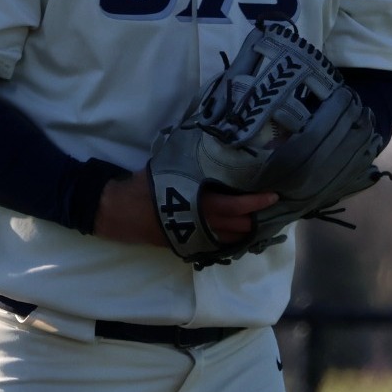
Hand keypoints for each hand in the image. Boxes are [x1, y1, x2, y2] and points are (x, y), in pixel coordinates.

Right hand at [94, 169, 279, 248]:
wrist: (117, 211)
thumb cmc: (143, 186)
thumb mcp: (169, 168)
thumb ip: (192, 164)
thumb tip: (211, 145)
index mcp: (200, 202)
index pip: (238, 205)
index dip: (258, 201)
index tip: (274, 195)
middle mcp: (202, 223)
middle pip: (240, 227)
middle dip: (254, 219)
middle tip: (264, 207)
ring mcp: (195, 238)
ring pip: (229, 239)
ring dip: (242, 230)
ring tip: (251, 219)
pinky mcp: (186, 246)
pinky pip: (214, 245)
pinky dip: (225, 238)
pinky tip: (230, 230)